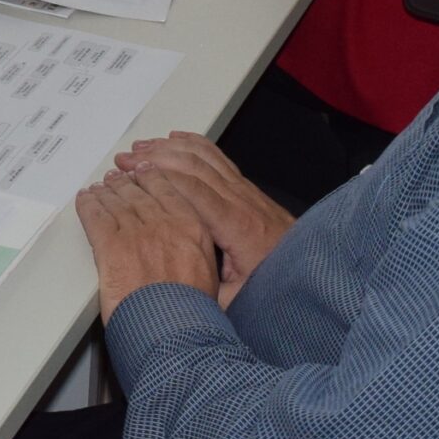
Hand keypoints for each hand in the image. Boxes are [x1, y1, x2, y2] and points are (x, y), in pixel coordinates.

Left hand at [77, 172, 220, 321]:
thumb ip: (196, 249)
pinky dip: (88, 205)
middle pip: (139, 192)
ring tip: (98, 187)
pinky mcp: (111, 245)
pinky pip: (95, 216)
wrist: (174, 329)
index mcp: (191, 227)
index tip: (144, 173)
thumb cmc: (192, 312)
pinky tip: (84, 199)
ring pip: (116, 201)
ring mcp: (136, 232)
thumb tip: (186, 248)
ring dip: (105, 191)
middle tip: (116, 178)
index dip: (151, 178)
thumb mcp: (209, 272)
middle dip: (125, 183)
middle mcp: (163, 222)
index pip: (168, 190)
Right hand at [112, 132, 293, 308]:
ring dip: (169, 148)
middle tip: (126, 160)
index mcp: (236, 226)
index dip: (161, 178)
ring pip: (203, 156)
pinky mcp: (246, 188)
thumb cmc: (277, 281)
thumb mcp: (239, 299)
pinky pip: (217, 156)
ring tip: (141, 148)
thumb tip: (175, 292)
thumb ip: (207, 294)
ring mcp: (244, 190)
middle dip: (154, 157)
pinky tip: (177, 139)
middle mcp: (240, 201)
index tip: (134, 175)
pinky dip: (194, 143)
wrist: (312, 267)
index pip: (193, 190)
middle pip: (193, 166)